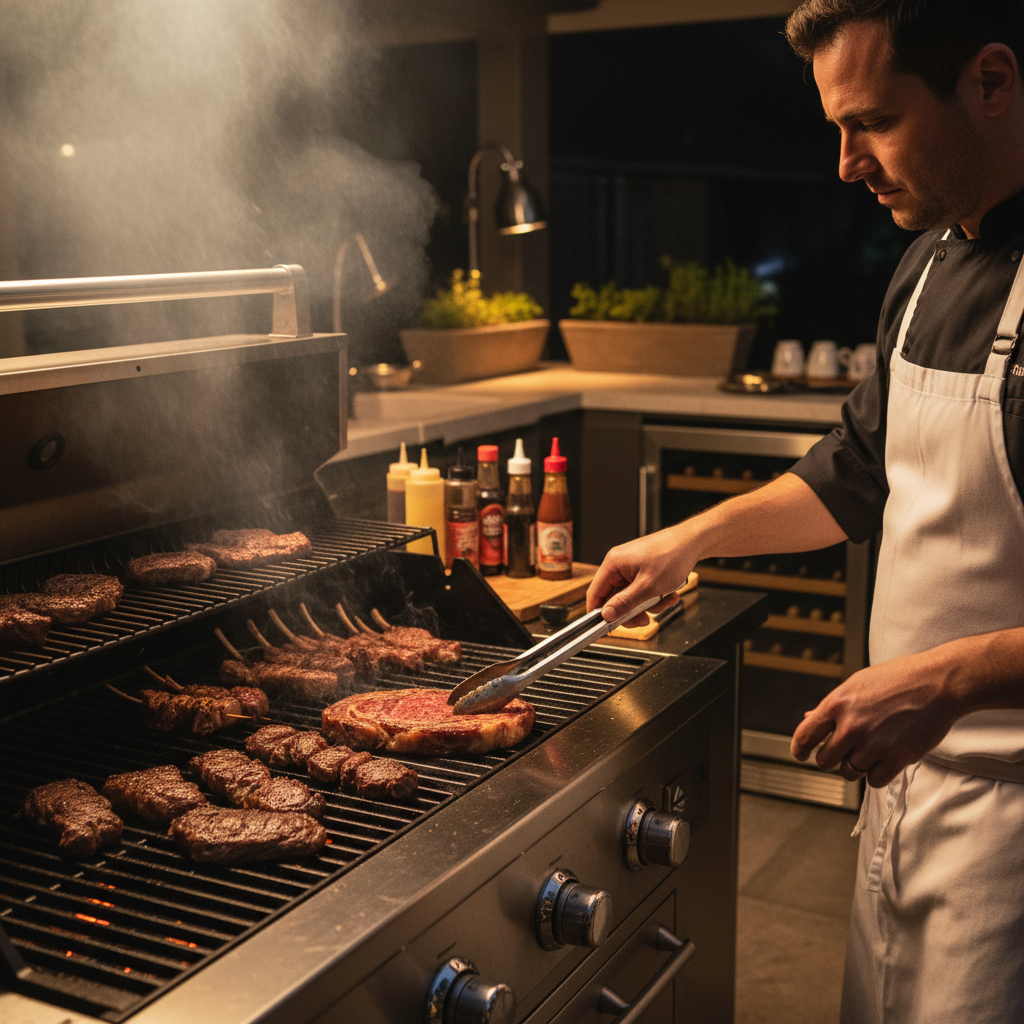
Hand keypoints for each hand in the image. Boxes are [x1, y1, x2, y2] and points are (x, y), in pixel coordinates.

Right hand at [587, 523, 697, 624]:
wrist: (694, 541)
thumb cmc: (672, 556)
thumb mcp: (648, 587)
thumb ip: (625, 603)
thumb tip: (606, 615)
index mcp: (613, 563)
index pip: (595, 593)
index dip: (599, 612)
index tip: (606, 627)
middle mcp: (618, 563)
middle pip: (614, 597)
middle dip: (631, 611)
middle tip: (644, 619)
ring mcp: (630, 565)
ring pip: (630, 596)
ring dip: (647, 604)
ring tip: (664, 601)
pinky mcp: (641, 568)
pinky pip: (641, 589)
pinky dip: (653, 596)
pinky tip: (668, 594)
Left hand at [790, 649, 958, 787]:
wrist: (937, 684)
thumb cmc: (898, 679)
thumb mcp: (857, 684)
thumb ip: (833, 706)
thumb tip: (809, 719)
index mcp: (837, 703)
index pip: (804, 736)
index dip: (799, 750)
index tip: (802, 755)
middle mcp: (851, 726)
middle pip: (825, 761)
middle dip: (831, 759)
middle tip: (843, 752)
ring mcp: (873, 744)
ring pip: (849, 772)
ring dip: (856, 766)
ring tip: (869, 750)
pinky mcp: (896, 758)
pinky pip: (873, 781)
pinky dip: (876, 774)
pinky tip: (882, 760)